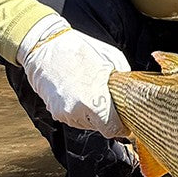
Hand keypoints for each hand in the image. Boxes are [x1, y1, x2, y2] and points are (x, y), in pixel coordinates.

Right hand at [18, 14, 129, 135]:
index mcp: (94, 101)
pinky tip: (80, 93)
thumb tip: (131, 94)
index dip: (121, 128)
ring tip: (92, 92)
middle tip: (111, 102)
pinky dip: (80, 110)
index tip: (125, 124)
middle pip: (101, 128)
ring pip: (87, 124)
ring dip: (94, 114)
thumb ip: (123, 80)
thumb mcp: (112, 59)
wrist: (46, 47)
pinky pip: (74, 118)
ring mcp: (64, 113)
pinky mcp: (55, 112)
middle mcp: (77, 112)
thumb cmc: (80, 50)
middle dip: (108, 118)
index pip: (112, 129)